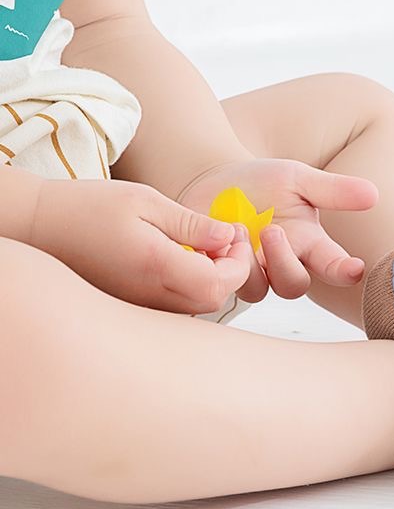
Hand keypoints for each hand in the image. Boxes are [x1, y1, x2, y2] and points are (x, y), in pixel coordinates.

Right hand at [30, 179, 252, 312]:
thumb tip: (227, 236)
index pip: (219, 283)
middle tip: (224, 238)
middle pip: (213, 299)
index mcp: (156, 266)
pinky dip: (190, 285)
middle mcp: (150, 295)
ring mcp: (141, 306)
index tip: (235, 237)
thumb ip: (191, 223)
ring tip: (201, 244)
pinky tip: (180, 258)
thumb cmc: (87, 208)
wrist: (40, 227)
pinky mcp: (134, 307)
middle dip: (230, 271)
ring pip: (196, 305)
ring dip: (211, 278)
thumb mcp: (145, 201)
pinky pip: (176, 305)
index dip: (238, 263)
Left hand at [179, 158, 377, 300]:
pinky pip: (224, 286)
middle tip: (271, 230)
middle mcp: (284, 264)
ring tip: (238, 229)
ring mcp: (253, 273)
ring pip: (258, 291)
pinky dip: (221, 266)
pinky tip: (216, 243)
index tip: (354, 269)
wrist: (213, 179)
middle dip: (284, 262)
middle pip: (294, 286)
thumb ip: (333, 190)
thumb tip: (374, 195)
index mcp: (309, 243)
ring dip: (249, 264)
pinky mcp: (223, 275)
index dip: (345, 272)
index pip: (334, 266)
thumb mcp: (297, 178)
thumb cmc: (261, 181)